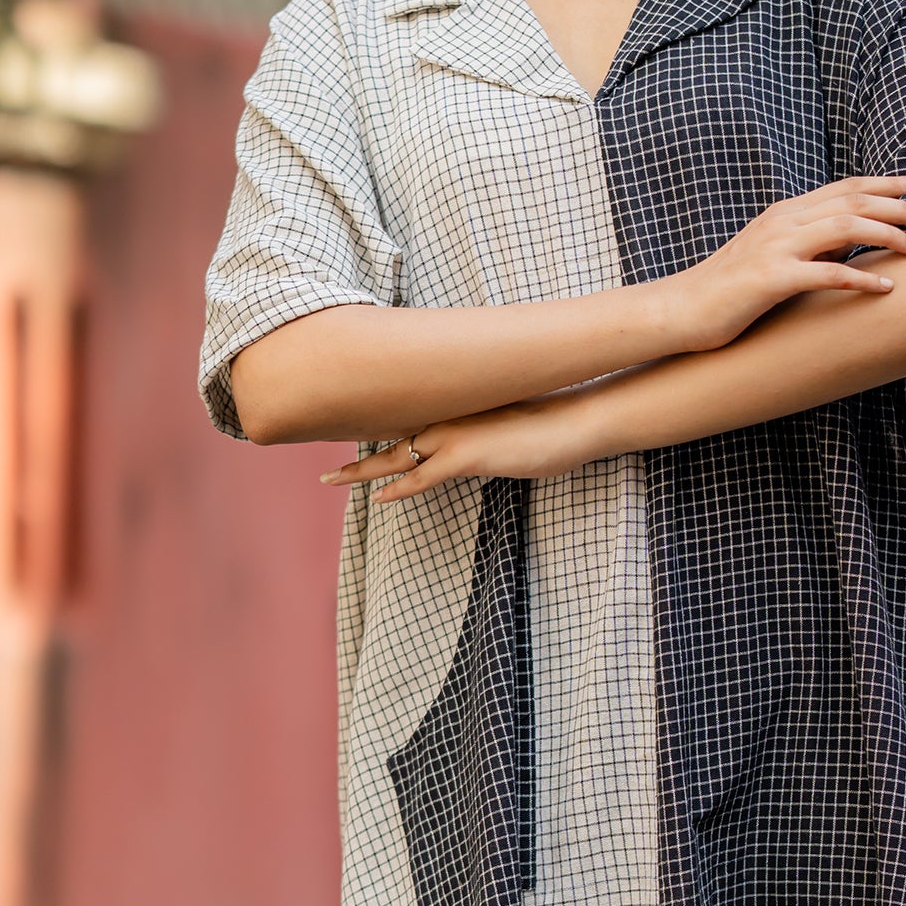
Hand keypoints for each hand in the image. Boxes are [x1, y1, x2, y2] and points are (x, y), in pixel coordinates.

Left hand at [322, 392, 597, 498]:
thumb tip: (484, 442)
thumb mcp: (514, 426)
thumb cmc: (554, 424)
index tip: (355, 436)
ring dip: (362, 470)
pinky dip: (398, 487)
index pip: (408, 419)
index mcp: (458, 408)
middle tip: (327, 463)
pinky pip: (421, 477)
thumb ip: (489, 432)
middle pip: (390, 435)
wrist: (579, 420)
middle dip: (356, 450)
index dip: (379, 429)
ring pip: (396, 456)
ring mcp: (455, 435)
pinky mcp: (467, 456)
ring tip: (331, 479)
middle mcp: (449, 417)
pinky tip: (379, 497)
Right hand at [664, 177, 905, 351]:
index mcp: (788, 213)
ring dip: (889, 235)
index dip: (890, 183)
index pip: (848, 187)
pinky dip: (860, 278)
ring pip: (846, 228)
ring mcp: (776, 247)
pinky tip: (886, 287)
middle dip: (901, 205)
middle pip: (855, 200)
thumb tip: (850, 245)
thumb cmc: (731, 290)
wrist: (680, 309)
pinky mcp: (771, 279)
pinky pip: (826, 274)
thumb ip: (811, 245)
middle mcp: (784, 221)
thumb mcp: (776, 257)